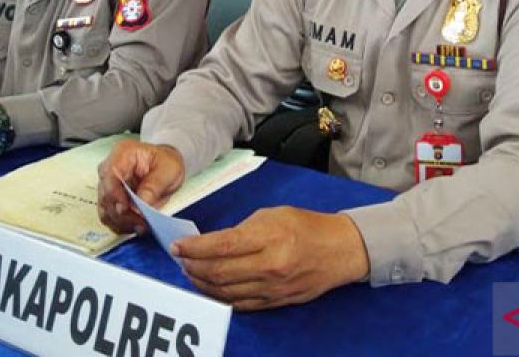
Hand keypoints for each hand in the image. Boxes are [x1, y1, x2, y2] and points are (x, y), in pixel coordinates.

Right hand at [97, 141, 185, 232]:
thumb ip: (153, 186)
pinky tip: (135, 226)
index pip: (109, 174)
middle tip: (140, 222)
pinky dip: (121, 224)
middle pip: (105, 194)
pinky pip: (109, 216)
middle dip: (122, 212)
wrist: (164, 167)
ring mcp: (108, 185)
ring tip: (141, 226)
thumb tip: (139, 205)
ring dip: (122, 221)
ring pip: (105, 208)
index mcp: (122, 153)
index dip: (115, 194)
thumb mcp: (169, 170)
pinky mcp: (110, 200)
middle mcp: (110, 168)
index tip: (126, 209)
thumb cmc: (166, 163)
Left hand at [174, 206, 369, 310]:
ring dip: (202, 284)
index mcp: (270, 237)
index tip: (178, 246)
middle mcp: (271, 265)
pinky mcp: (276, 301)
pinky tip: (211, 288)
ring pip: (225, 292)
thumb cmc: (308, 226)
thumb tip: (214, 243)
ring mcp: (273, 287)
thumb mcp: (274, 214)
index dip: (194, 248)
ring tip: (191, 273)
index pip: (222, 245)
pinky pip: (240, 304)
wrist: (340, 250)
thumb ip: (243, 229)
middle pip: (219, 273)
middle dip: (193, 267)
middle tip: (181, 260)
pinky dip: (220, 297)